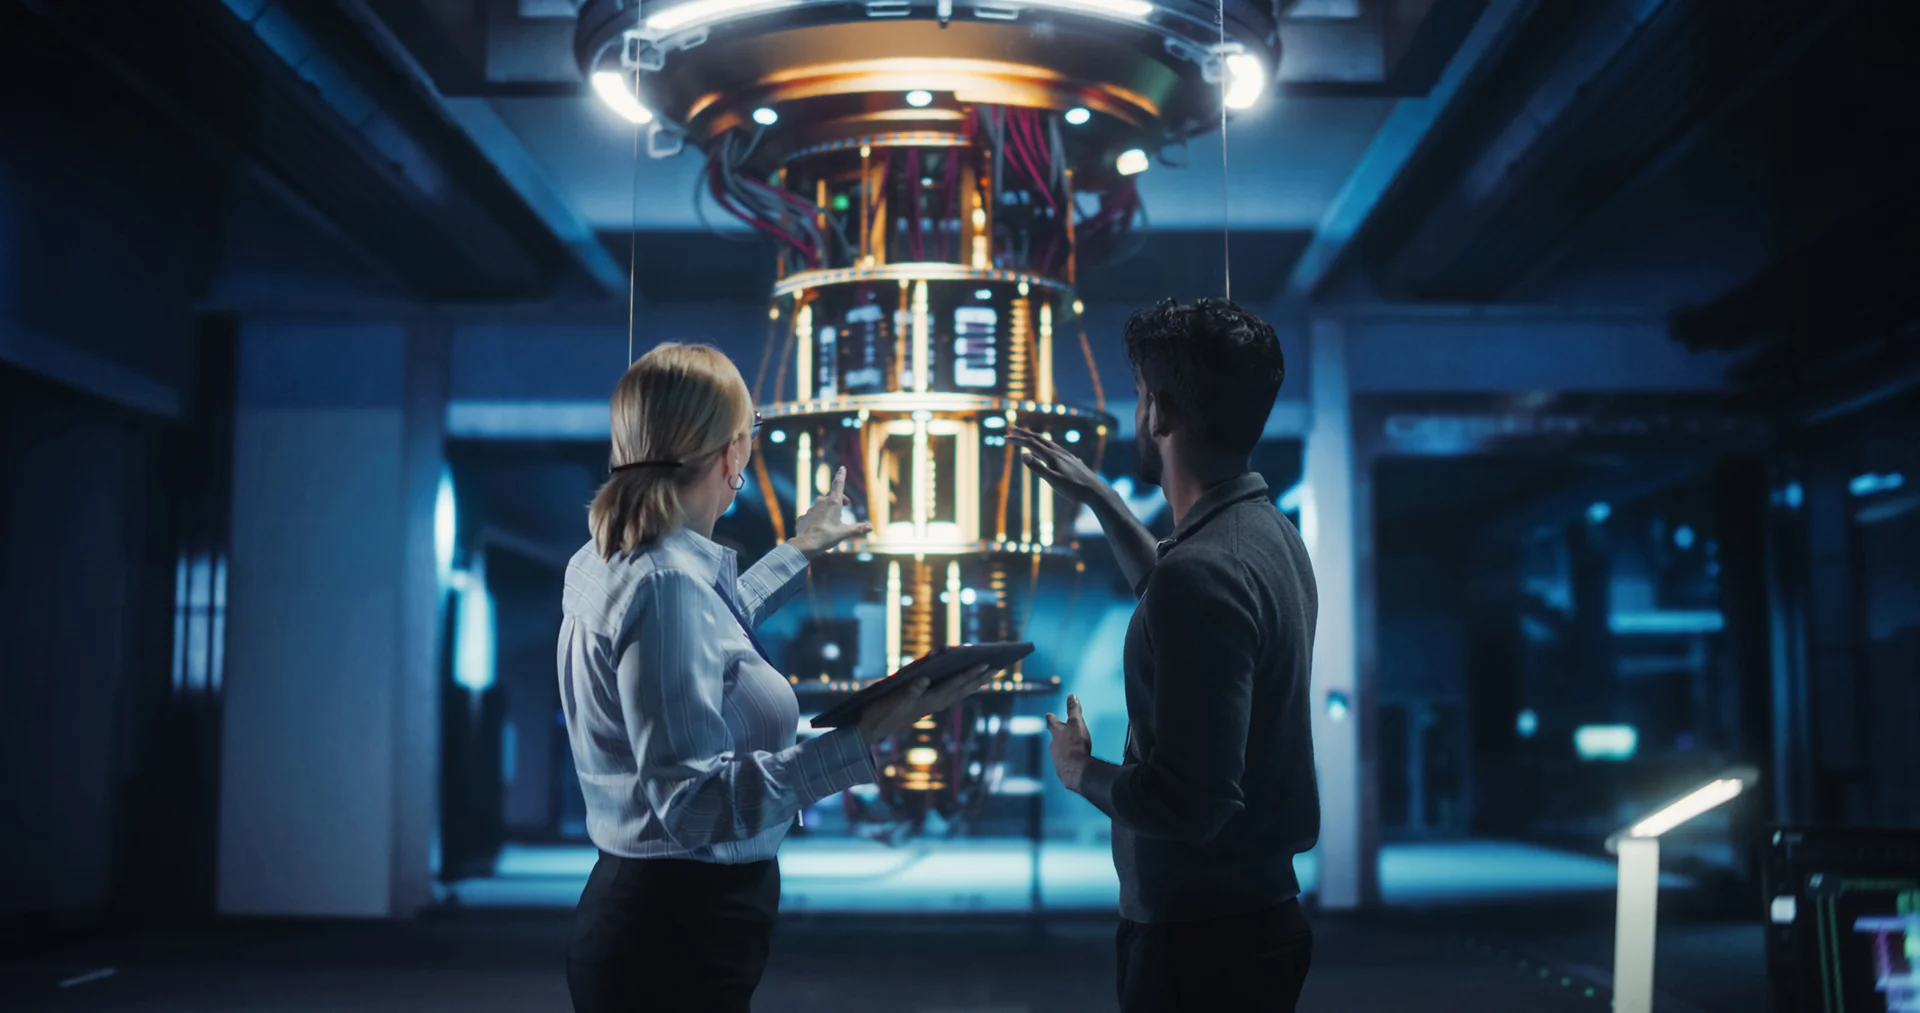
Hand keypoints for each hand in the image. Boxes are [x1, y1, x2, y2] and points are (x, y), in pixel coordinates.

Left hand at [792, 466, 870, 557]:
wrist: (806, 544)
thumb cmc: (827, 537)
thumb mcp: (845, 533)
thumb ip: (858, 529)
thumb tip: (870, 527)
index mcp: (833, 503)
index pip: (838, 484)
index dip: (841, 475)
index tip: (842, 468)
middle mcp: (821, 502)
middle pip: (831, 495)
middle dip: (839, 498)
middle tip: (846, 505)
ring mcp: (811, 509)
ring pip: (821, 505)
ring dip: (827, 510)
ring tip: (832, 522)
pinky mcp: (804, 517)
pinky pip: (812, 515)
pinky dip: (817, 519)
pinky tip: (819, 529)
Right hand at [856, 664, 995, 745]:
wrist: (872, 728)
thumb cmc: (882, 713)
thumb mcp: (893, 701)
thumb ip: (909, 691)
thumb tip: (925, 679)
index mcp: (930, 700)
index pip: (955, 684)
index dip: (971, 674)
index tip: (987, 665)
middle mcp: (934, 702)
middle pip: (963, 688)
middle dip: (980, 678)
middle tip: (998, 668)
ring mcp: (931, 703)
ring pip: (958, 691)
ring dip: (973, 682)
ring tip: (988, 673)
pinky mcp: (925, 703)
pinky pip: (947, 692)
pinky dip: (959, 684)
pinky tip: (964, 681)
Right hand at [1009, 427, 1109, 507]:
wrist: (1096, 491)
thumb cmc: (1074, 489)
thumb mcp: (1053, 481)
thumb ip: (1038, 468)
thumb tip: (1023, 455)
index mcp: (1052, 456)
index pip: (1031, 444)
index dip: (1018, 440)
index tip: (1005, 437)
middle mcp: (1059, 452)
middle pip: (1039, 439)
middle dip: (1024, 433)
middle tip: (1012, 429)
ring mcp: (1067, 456)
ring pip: (1048, 443)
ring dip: (1035, 438)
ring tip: (1028, 437)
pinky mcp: (1072, 461)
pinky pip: (1056, 449)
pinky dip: (1046, 446)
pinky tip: (1050, 451)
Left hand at [1045, 694, 1092, 792]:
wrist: (1076, 769)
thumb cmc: (1076, 744)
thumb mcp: (1077, 723)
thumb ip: (1073, 710)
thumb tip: (1071, 695)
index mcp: (1057, 733)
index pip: (1051, 722)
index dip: (1051, 718)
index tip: (1048, 715)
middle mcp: (1053, 746)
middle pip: (1054, 739)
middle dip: (1058, 736)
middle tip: (1061, 734)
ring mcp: (1056, 759)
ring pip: (1058, 752)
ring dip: (1063, 751)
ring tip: (1069, 751)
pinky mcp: (1061, 771)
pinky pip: (1063, 765)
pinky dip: (1067, 763)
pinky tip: (1072, 765)